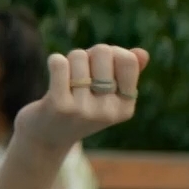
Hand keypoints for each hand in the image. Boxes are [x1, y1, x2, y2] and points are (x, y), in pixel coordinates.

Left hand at [11, 43, 149, 154]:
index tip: (100, 65)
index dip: (112, 53)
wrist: (46, 137)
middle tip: (80, 73)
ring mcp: (84, 109)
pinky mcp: (59, 105)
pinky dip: (55, 61)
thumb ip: (125, 72)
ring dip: (69, 61)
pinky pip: (60, 64)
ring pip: (78, 56)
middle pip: (103, 52)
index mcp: (126, 108)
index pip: (128, 60)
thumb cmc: (79, 108)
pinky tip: (54, 72)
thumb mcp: (106, 95)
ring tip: (66, 80)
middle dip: (89, 55)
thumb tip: (142, 53)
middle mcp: (108, 111)